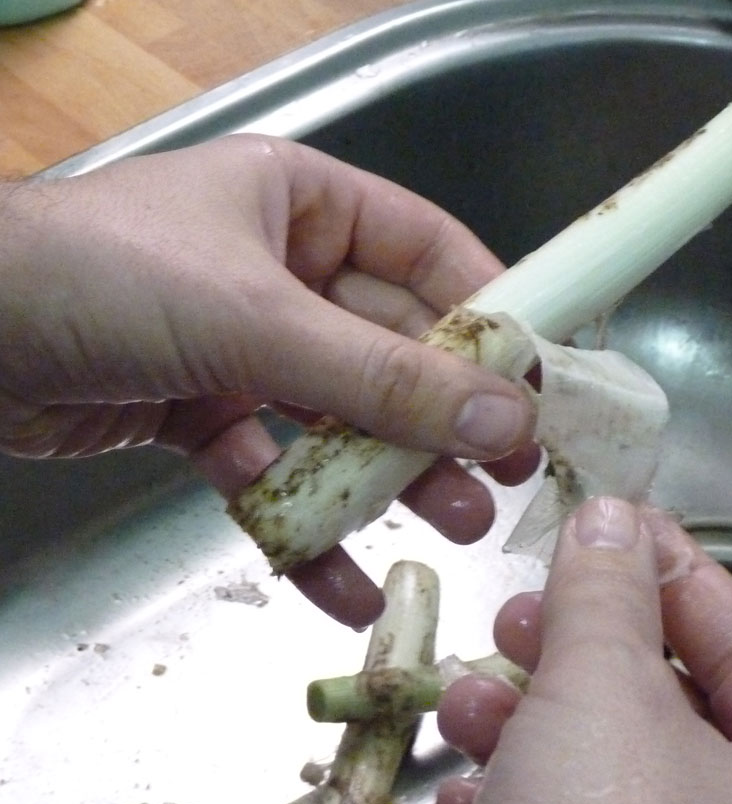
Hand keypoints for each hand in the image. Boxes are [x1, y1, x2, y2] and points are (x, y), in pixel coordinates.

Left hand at [0, 135, 537, 625]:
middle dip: (445, 420)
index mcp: (305, 204)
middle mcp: (283, 270)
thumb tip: (507, 419)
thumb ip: (383, 377)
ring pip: (340, 417)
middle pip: (392, 349)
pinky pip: (274, 470)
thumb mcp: (256, 321)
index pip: (428, 254)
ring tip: (451, 529)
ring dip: (389, 479)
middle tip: (505, 478)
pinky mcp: (205, 414)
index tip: (541, 388)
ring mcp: (245, 346)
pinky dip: (304, 526)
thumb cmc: (103, 281)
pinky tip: (341, 585)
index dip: (491, 319)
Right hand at [433, 498, 731, 803]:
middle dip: (584, 651)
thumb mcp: (601, 700)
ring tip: (470, 700)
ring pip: (607, 769)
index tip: (608, 522)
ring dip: (530, 724)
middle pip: (672, 701)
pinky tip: (464, 799)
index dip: (676, 570)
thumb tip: (611, 515)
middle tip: (522, 610)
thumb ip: (606, 597)